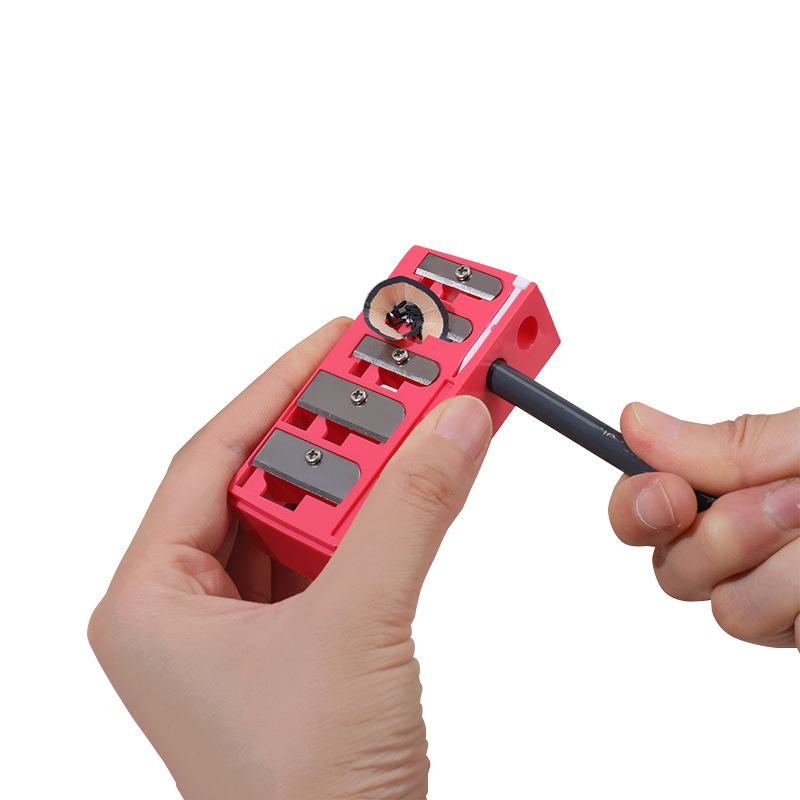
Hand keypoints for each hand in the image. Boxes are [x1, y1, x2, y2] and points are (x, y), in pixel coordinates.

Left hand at [88, 318, 492, 799]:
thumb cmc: (303, 797)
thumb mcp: (357, 629)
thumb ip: (410, 515)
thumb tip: (452, 426)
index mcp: (154, 599)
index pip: (211, 455)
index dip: (279, 387)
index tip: (336, 338)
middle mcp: (192, 606)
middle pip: (267, 477)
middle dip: (337, 428)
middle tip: (394, 376)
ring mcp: (250, 624)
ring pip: (309, 514)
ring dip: (368, 471)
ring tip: (417, 420)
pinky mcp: (303, 640)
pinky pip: (340, 552)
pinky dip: (383, 517)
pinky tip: (417, 485)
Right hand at [609, 403, 799, 648]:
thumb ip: (728, 445)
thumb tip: (632, 423)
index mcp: (729, 488)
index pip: (642, 507)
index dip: (638, 505)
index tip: (669, 493)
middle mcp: (740, 545)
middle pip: (675, 569)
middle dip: (730, 538)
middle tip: (796, 500)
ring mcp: (771, 594)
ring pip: (730, 612)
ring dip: (788, 573)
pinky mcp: (796, 631)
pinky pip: (772, 632)